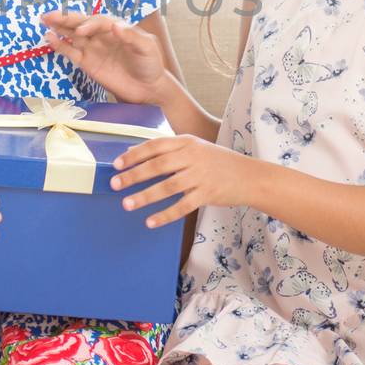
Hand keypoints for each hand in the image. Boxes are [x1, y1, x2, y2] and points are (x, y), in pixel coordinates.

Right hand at [41, 11, 168, 103]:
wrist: (148, 89)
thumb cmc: (150, 65)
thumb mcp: (147, 48)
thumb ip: (132, 36)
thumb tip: (115, 26)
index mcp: (117, 27)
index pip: (99, 21)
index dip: (89, 24)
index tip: (82, 31)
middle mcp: (102, 35)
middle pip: (81, 23)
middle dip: (66, 18)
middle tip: (51, 15)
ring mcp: (93, 49)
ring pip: (72, 34)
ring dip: (59, 27)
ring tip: (45, 20)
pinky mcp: (87, 63)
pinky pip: (71, 52)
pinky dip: (60, 46)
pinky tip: (49, 38)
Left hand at [112, 135, 264, 227]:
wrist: (249, 176)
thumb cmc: (217, 162)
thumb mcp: (194, 149)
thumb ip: (167, 150)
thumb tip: (133, 153)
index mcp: (186, 142)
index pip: (155, 146)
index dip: (134, 155)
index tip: (116, 165)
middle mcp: (192, 157)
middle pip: (157, 166)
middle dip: (133, 175)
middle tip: (114, 184)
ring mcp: (200, 176)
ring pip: (167, 186)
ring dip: (144, 196)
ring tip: (126, 204)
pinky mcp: (207, 194)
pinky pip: (182, 206)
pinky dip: (165, 215)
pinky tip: (150, 221)